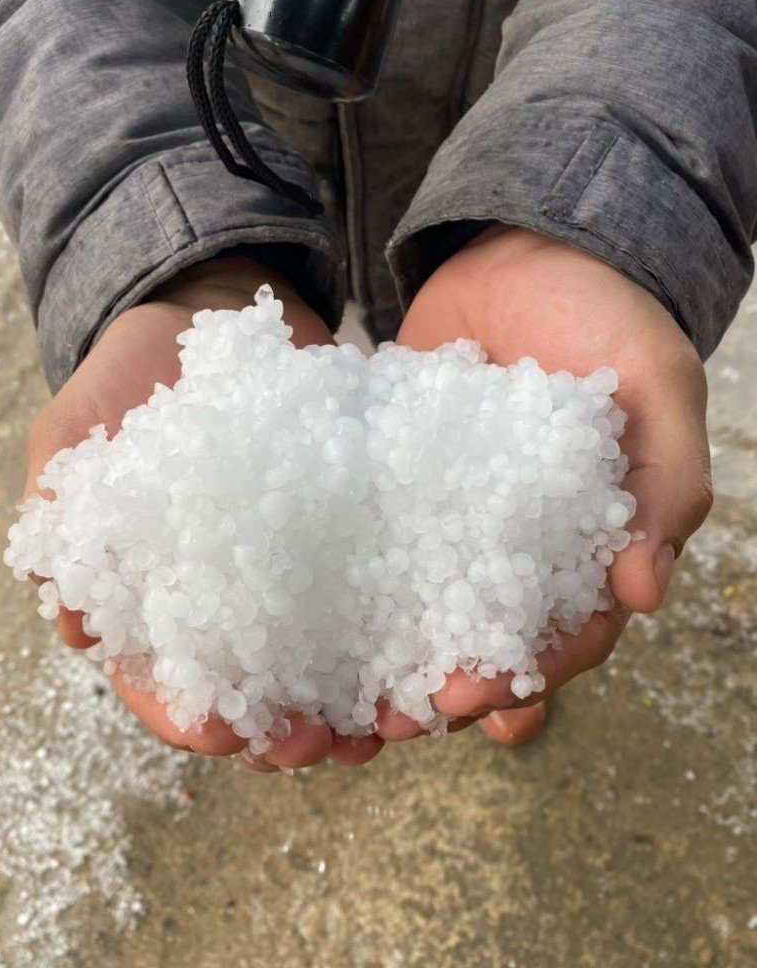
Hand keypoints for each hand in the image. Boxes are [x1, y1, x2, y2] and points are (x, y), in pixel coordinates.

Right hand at [23, 257, 383, 770]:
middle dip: (289, 731)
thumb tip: (67, 616)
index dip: (193, 718)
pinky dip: (403, 628)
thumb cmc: (129, 378)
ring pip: (330, 664)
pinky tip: (431, 645)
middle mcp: (232, 605)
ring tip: (392, 719)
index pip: (168, 687)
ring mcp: (296, 576)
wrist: (211, 312)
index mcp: (156, 602)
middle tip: (325, 744)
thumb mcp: (75, 434)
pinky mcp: (352, 539)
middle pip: (259, 695)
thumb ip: (60, 510)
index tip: (226, 731)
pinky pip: (383, 594)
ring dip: (358, 702)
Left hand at [378, 225, 712, 744]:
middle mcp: (521, 547)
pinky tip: (302, 614)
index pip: (565, 637)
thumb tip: (646, 593)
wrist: (527, 245)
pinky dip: (346, 585)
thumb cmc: (608, 314)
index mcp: (592, 545)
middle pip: (485, 642)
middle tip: (381, 722)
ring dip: (387, 660)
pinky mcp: (401, 486)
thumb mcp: (656, 386)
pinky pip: (374, 544)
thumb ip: (666, 484)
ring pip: (424, 610)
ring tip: (334, 697)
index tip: (462, 702)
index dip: (519, 679)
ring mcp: (454, 519)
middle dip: (437, 690)